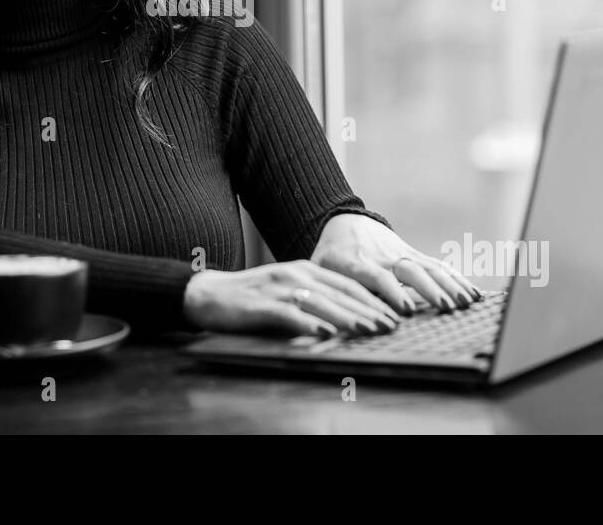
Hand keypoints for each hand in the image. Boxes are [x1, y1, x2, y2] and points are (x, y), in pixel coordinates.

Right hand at [182, 260, 402, 337]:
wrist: (209, 293)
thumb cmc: (253, 297)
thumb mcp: (288, 289)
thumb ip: (314, 298)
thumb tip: (349, 316)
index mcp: (305, 268)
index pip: (346, 284)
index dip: (371, 300)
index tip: (392, 315)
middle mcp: (295, 274)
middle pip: (339, 293)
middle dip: (368, 310)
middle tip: (390, 326)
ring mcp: (279, 288)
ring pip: (320, 303)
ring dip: (347, 317)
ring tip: (368, 330)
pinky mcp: (262, 304)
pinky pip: (290, 315)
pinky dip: (310, 324)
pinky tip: (325, 333)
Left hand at [310, 213, 482, 313]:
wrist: (344, 222)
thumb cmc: (329, 256)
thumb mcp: (320, 270)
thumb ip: (325, 292)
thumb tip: (324, 320)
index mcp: (356, 263)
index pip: (377, 277)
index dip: (391, 292)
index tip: (404, 310)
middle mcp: (383, 257)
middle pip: (409, 270)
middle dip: (429, 289)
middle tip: (445, 307)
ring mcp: (402, 254)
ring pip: (429, 267)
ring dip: (449, 285)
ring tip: (466, 303)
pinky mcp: (414, 255)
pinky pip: (438, 266)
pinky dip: (457, 279)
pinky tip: (473, 294)